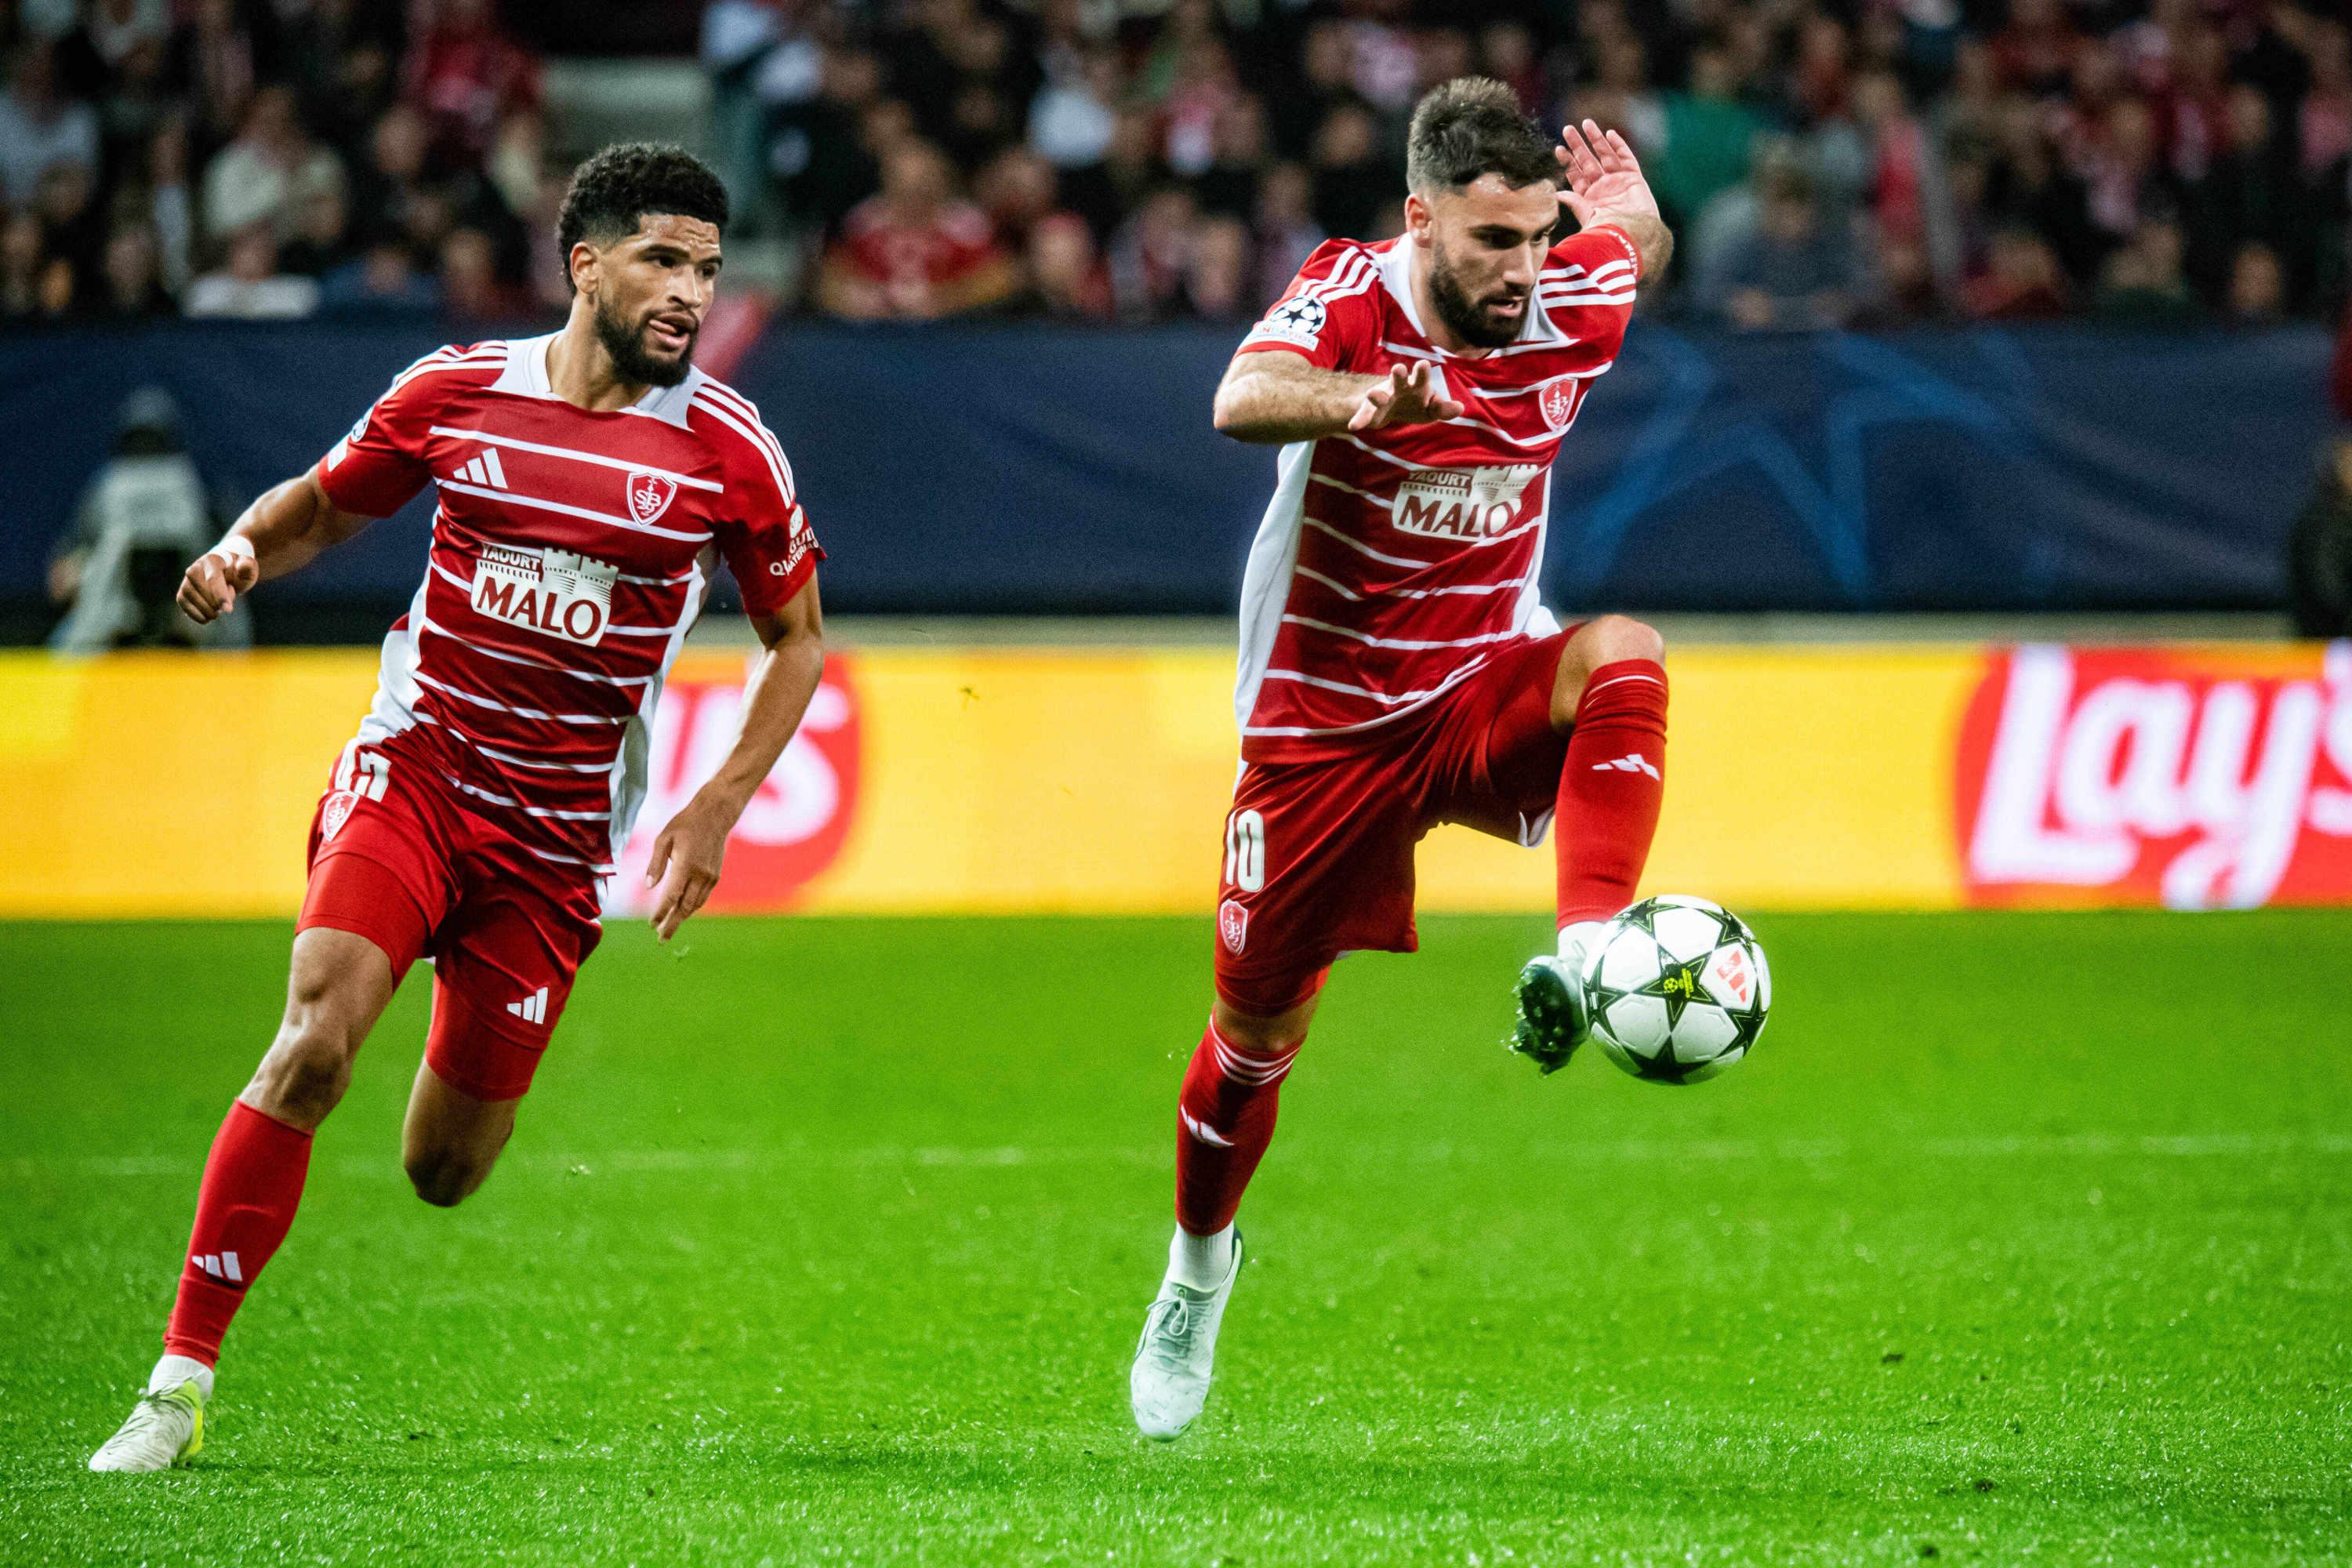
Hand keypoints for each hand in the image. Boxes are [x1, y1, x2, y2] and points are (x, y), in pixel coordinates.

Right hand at [177, 540, 258, 623]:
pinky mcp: (181, 596)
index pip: (213, 580)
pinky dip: (203, 617)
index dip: (221, 596)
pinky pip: (190, 612)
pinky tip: (211, 612)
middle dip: (224, 602)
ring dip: (216, 610)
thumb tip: (242, 567)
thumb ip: (248, 566)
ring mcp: (185, 583)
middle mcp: (193, 570)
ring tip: (219, 599)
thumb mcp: (248, 567)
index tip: (228, 610)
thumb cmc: (238, 570)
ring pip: (202, 607)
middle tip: (229, 590)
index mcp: (210, 560)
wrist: (225, 573)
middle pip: (209, 598)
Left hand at [644, 790, 734, 940]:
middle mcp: (700, 874)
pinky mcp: (715, 876)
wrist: (715, 815)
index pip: (671, 896)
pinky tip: (682, 911)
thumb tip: (649, 887)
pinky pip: (702, 897)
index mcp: (686, 865)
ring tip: (668, 928)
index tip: (652, 925)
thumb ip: (656, 864)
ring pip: (695, 905)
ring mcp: (711, 876)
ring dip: (682, 918)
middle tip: (661, 939)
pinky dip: (692, 907)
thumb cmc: (685, 824)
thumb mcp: (663, 839)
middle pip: (685, 907)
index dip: (661, 913)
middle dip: (672, 924)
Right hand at [1348, 361, 1463, 432]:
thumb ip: (1444, 409)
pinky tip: (1354, 427)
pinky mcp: (1371, 411)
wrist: (1391, 408)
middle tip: (1398, 369)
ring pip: (1379, 395)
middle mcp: (1398, 387)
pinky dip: (1360, 420)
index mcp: (1416, 384)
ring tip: (1372, 395)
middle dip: (1399, 374)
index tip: (1422, 364)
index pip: (1421, 377)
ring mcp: (1383, 397)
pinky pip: (1365, 415)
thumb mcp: (1431, 408)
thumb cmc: (1416, 404)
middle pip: (1399, 379)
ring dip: (1376, 395)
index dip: (1420, 372)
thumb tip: (1460, 408)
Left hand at [1555, 118, 1659, 229]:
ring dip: (1596, 139)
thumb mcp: (1588, 218)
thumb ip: (1574, 204)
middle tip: (1567, 129)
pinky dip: (1619, 146)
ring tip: (1586, 123)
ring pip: (1605, 155)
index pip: (1576, 175)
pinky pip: (1626, 158)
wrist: (1634, 237)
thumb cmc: (1610, 234)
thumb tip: (1556, 194)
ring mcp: (1618, 182)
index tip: (1558, 148)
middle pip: (1588, 161)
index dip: (1567, 162)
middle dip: (1578, 145)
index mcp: (1589, 198)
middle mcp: (1602, 188)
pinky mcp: (1634, 179)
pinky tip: (1610, 134)